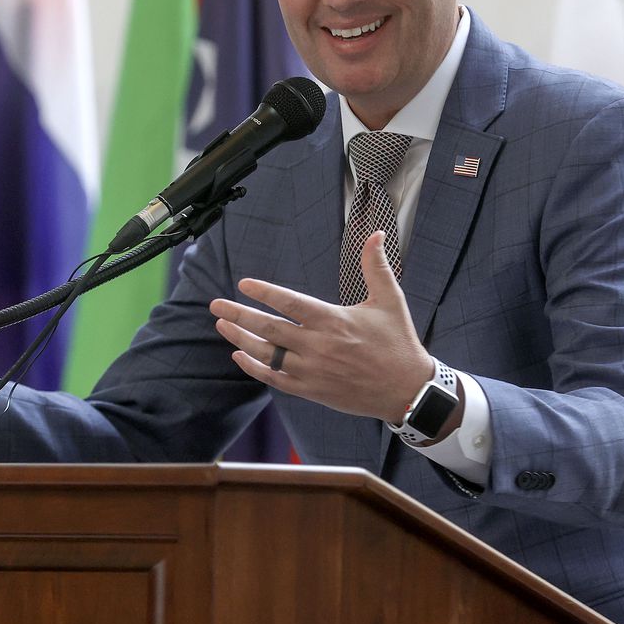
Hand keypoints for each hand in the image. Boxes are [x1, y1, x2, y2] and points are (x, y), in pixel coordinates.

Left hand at [210, 231, 435, 422]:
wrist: (406, 390)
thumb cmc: (398, 342)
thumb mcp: (391, 300)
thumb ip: (376, 266)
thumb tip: (375, 234)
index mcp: (334, 321)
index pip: (290, 303)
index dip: (265, 292)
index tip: (243, 283)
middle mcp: (318, 346)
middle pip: (269, 329)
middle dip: (238, 315)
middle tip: (216, 305)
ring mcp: (312, 371)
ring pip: (267, 354)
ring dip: (240, 339)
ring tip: (222, 326)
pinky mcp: (312, 390)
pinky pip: (275, 379)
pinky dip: (254, 367)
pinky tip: (240, 356)